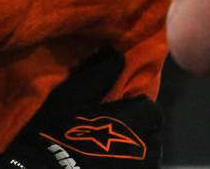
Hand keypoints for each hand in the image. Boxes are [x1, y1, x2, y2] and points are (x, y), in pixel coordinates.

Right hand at [0, 48, 162, 168]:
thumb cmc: (58, 132)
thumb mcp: (71, 96)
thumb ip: (98, 73)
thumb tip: (115, 51)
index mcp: (135, 119)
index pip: (150, 109)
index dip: (131, 108)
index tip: (111, 110)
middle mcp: (145, 146)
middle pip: (151, 133)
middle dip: (136, 130)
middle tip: (108, 130)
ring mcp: (139, 168)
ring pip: (146, 155)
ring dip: (133, 150)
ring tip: (108, 150)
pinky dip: (125, 165)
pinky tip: (105, 163)